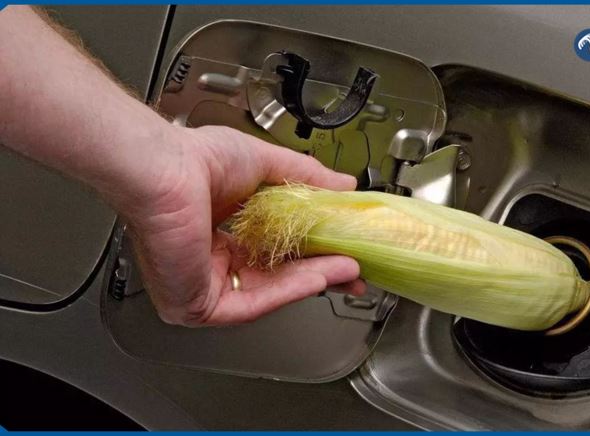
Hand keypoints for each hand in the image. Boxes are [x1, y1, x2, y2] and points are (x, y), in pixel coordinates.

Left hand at [119, 125, 364, 325]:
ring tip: (348, 269)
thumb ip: (307, 179)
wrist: (164, 169)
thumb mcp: (266, 165)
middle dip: (320, 274)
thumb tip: (345, 186)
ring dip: (313, 280)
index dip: (312, 254)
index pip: (273, 254)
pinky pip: (253, 303)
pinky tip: (320, 277)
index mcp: (219, 235)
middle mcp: (210, 264)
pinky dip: (290, 291)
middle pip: (276, 278)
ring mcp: (203, 286)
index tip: (344, 251)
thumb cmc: (194, 160)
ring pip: (269, 292)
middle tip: (354, 270)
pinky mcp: (198, 304)